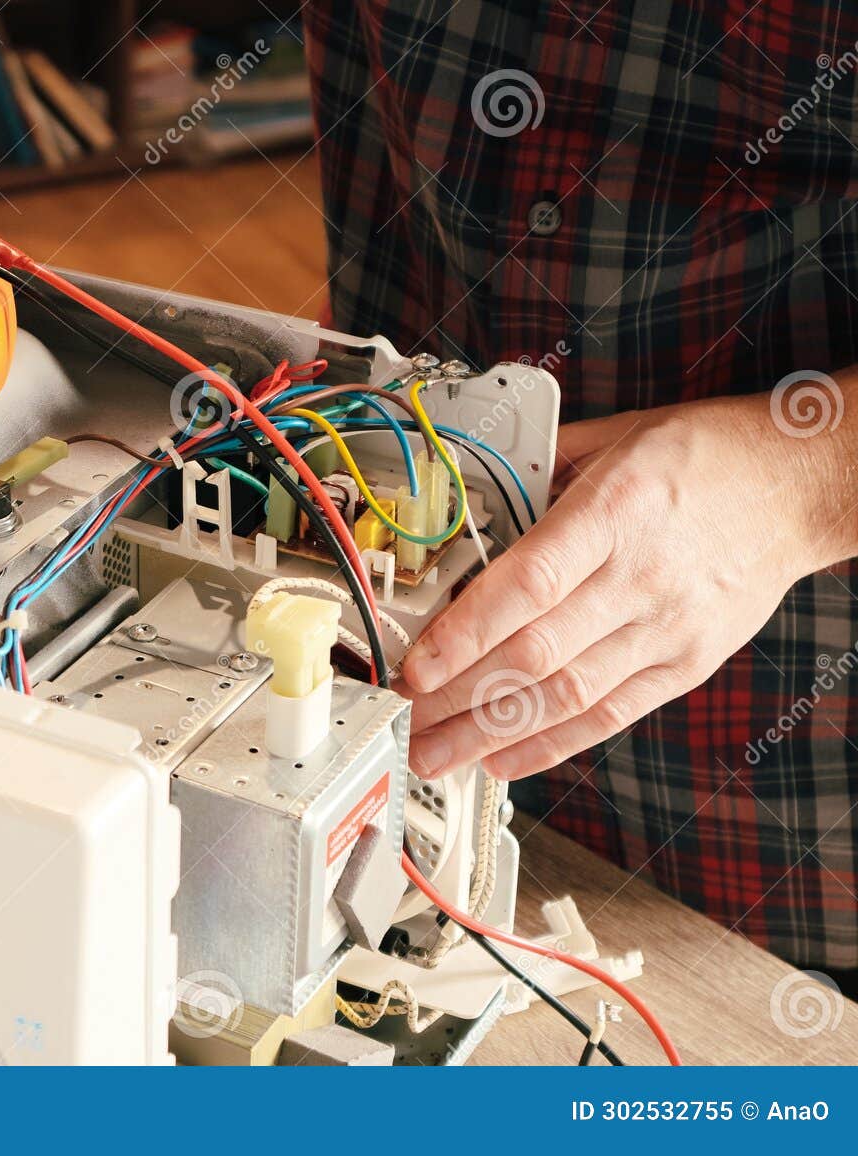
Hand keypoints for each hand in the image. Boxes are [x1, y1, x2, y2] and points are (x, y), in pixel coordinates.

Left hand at [399, 384, 857, 780]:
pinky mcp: (687, 663)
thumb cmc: (706, 456)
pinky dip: (552, 744)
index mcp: (614, 513)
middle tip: (404, 720)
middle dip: (458, 697)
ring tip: (437, 754)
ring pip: (565, 696)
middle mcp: (639, 578)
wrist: (801, 484)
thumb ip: (538, 471)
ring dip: (490, 734)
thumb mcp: (616, 437)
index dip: (463, 634)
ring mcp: (667, 629)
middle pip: (534, 653)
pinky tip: (502, 758)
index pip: (526, 586)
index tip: (415, 666)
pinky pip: (610, 714)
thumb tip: (465, 495)